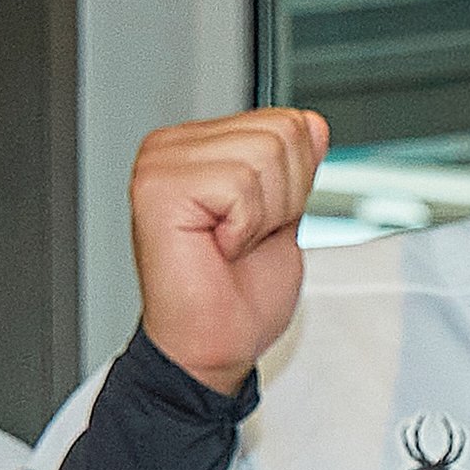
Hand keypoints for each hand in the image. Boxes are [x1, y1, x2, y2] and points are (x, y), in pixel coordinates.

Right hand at [128, 107, 331, 388]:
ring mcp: (161, 163)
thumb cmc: (236, 296)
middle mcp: (174, 148)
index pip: (286, 122)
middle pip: (280, 132)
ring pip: (265, 154)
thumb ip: (294, 166)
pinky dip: (244, 227)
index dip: (293, 183)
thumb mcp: (284, 215)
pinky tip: (216, 246)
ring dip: (262, 215)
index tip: (256, 224)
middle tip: (243, 238)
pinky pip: (240, 183)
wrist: (214, 348)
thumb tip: (311, 123)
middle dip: (282, 197)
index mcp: (200, 146)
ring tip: (229, 244)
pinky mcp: (158, 187)